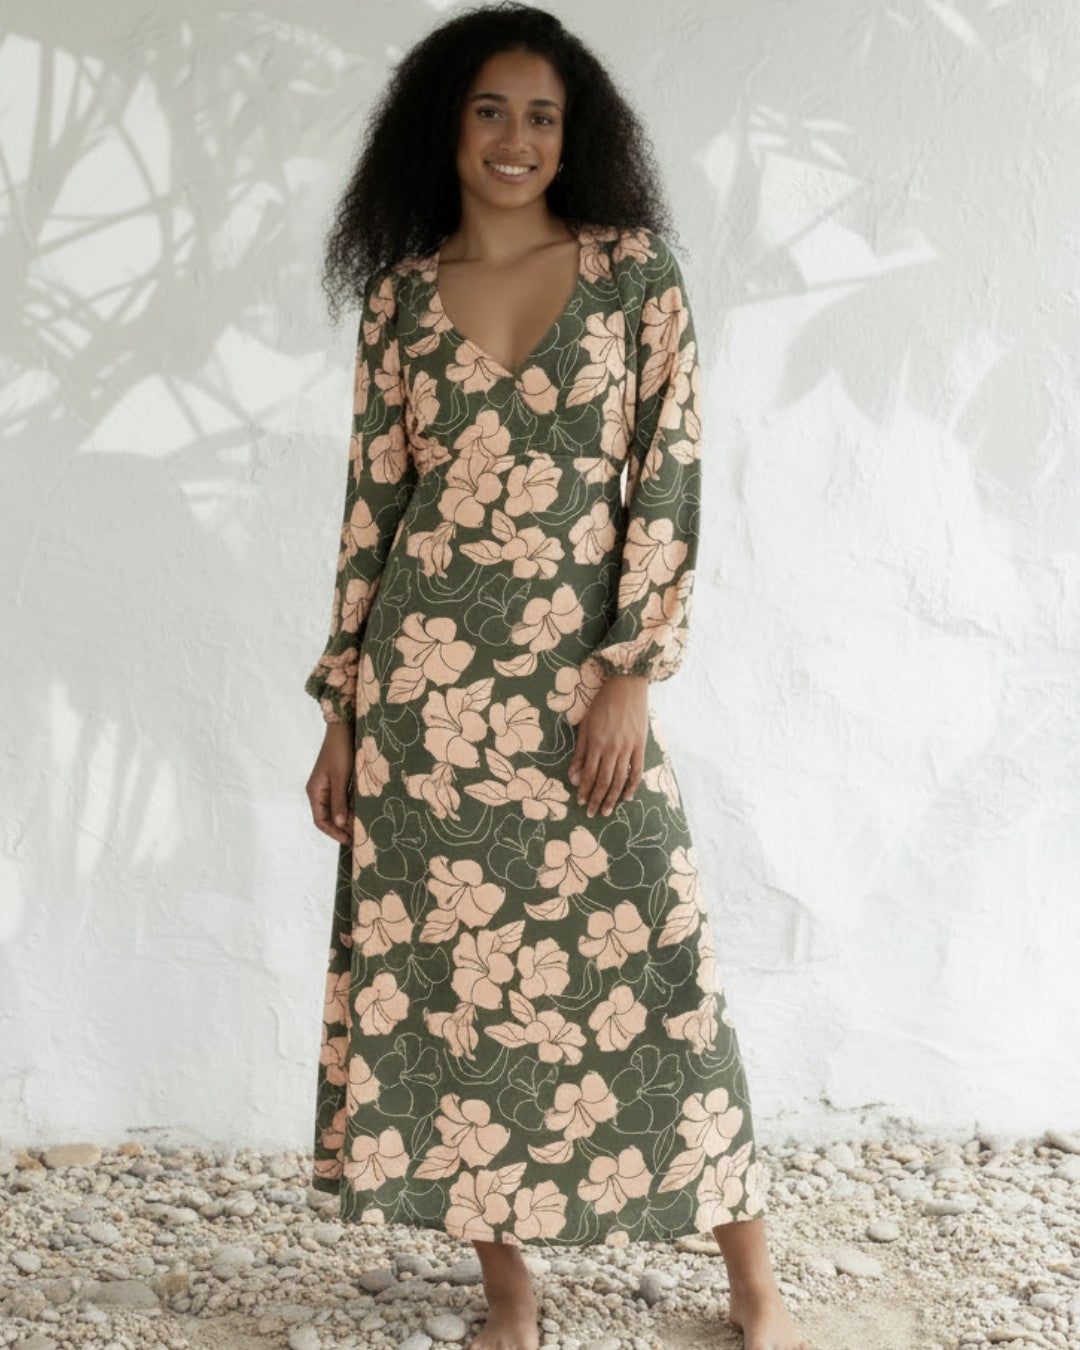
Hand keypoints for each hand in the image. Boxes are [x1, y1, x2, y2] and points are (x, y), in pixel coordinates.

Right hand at [306, 722, 353, 844]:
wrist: (342, 729)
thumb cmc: (340, 752)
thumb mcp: (340, 778)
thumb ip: (339, 802)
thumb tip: (340, 825)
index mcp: (314, 792)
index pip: (320, 821)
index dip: (334, 833)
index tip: (350, 841)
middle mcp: (318, 791)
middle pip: (327, 817)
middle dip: (342, 829)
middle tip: (359, 839)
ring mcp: (327, 786)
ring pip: (336, 809)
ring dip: (347, 819)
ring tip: (362, 829)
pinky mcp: (337, 780)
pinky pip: (342, 799)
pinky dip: (350, 808)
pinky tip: (362, 813)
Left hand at [568, 673, 648, 815]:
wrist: (627, 685)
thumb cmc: (602, 703)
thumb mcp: (585, 724)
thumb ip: (580, 751)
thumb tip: (573, 776)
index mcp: (596, 742)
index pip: (588, 773)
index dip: (584, 790)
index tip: (580, 802)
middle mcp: (612, 748)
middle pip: (603, 780)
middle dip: (597, 799)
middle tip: (592, 813)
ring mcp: (628, 747)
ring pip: (619, 779)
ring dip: (612, 798)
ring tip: (607, 811)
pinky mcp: (641, 745)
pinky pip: (637, 771)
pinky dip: (631, 786)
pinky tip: (626, 797)